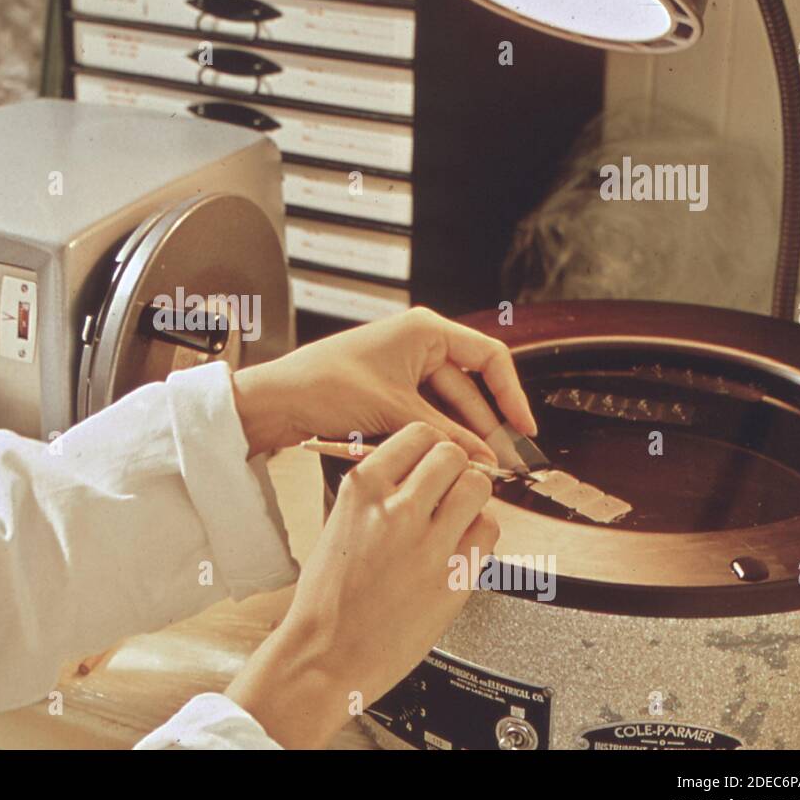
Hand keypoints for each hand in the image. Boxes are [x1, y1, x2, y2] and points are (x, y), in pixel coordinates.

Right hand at [225, 422, 498, 747]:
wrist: (326, 655)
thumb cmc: (327, 599)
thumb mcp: (338, 525)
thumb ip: (376, 494)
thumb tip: (410, 474)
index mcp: (362, 489)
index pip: (418, 435)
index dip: (433, 445)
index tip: (436, 457)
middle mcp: (397, 509)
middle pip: (452, 454)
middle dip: (455, 467)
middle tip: (450, 486)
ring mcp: (428, 542)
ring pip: (478, 487)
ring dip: (473, 497)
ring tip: (459, 515)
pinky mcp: (454, 577)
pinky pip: (488, 531)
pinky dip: (481, 533)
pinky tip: (460, 547)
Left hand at [232, 307, 537, 462]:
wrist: (276, 400)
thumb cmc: (326, 387)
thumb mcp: (396, 412)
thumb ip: (447, 435)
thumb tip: (485, 460)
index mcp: (426, 329)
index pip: (489, 358)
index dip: (511, 395)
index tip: (523, 430)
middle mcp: (418, 342)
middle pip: (470, 387)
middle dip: (485, 426)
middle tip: (499, 466)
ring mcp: (403, 366)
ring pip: (447, 405)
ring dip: (460, 436)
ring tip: (475, 470)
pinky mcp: (389, 390)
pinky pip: (425, 412)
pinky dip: (437, 435)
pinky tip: (446, 462)